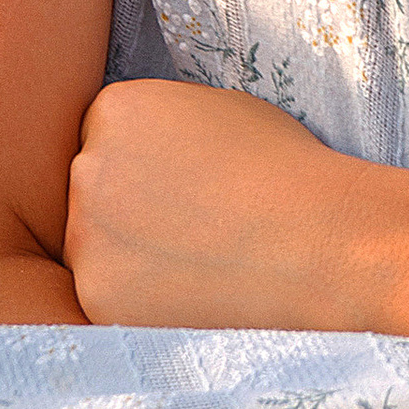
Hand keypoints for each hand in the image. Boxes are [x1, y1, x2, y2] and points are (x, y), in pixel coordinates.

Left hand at [64, 77, 408, 333]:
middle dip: (130, 206)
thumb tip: (145, 150)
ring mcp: (86, 235)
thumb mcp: (219, 111)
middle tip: (192, 225)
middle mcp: (87, 167)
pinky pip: (108, 295)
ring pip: (96, 245)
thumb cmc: (285, 170)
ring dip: (132, 254)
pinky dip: (141, 298)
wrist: (321, 243)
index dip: (148, 164)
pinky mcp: (98, 296)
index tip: (187, 184)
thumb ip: (165, 126)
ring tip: (199, 259)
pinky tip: (192, 289)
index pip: (107, 137)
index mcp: (115, 109)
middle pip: (93, 189)